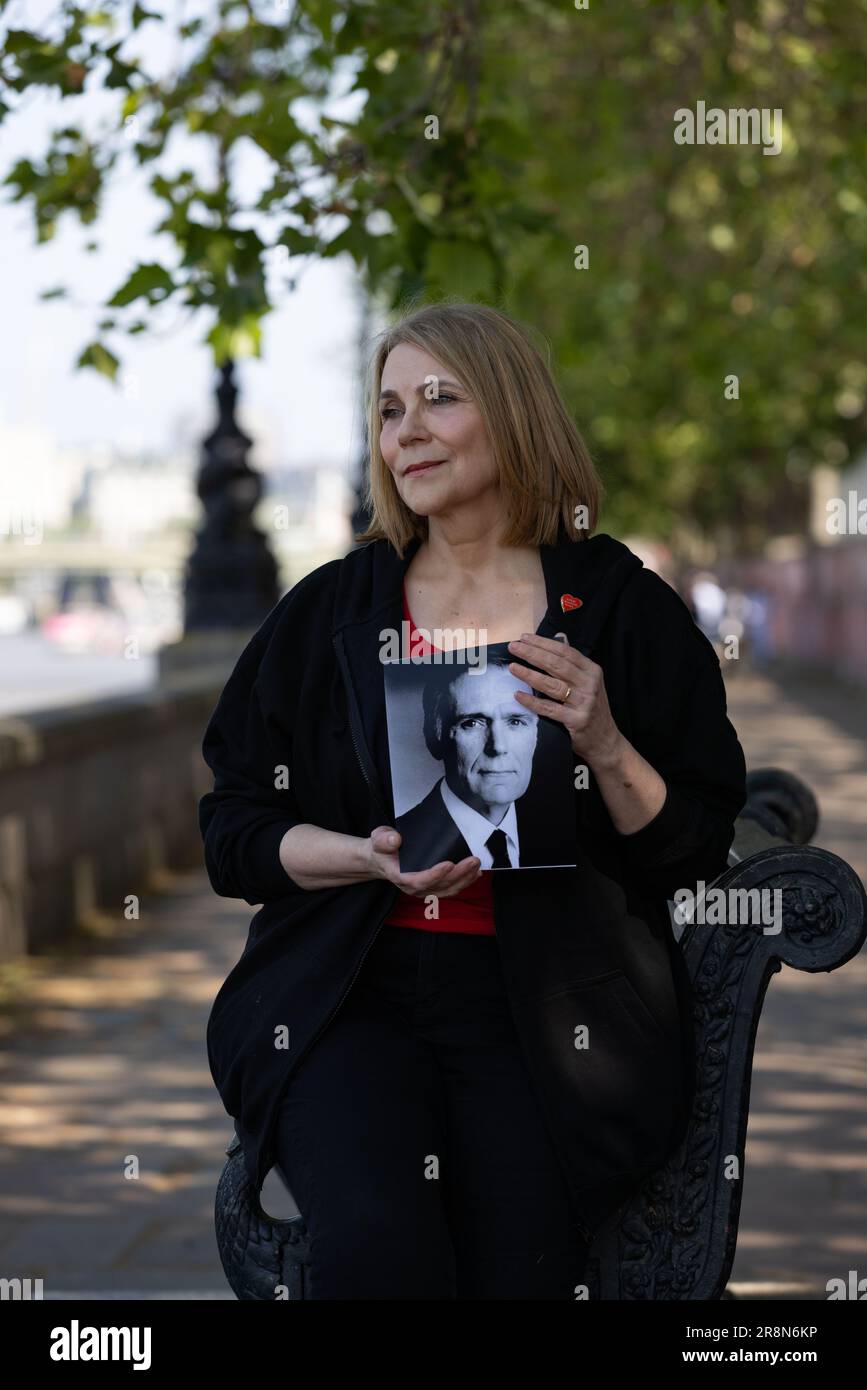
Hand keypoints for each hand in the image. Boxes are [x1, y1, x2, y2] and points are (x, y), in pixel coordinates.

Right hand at [366, 825, 481, 897]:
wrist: (382, 859)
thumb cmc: (382, 849)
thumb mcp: (378, 839)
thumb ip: (384, 840)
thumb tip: (395, 839)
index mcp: (400, 876)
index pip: (419, 880)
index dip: (435, 875)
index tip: (449, 864)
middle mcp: (414, 887)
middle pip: (439, 886)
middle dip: (458, 874)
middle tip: (472, 861)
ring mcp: (425, 889)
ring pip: (448, 889)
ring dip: (465, 879)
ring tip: (476, 866)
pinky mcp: (433, 887)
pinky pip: (451, 888)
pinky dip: (465, 881)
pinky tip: (475, 873)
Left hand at [507, 631, 624, 768]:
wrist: (606, 741)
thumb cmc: (592, 709)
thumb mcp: (588, 683)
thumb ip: (572, 664)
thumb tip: (556, 640)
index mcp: (592, 671)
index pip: (565, 652)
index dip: (544, 643)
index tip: (525, 638)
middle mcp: (589, 684)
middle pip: (557, 665)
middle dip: (533, 654)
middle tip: (513, 647)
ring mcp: (584, 703)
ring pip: (552, 685)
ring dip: (530, 675)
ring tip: (512, 667)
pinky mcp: (576, 720)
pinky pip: (549, 709)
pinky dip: (533, 701)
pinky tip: (518, 695)